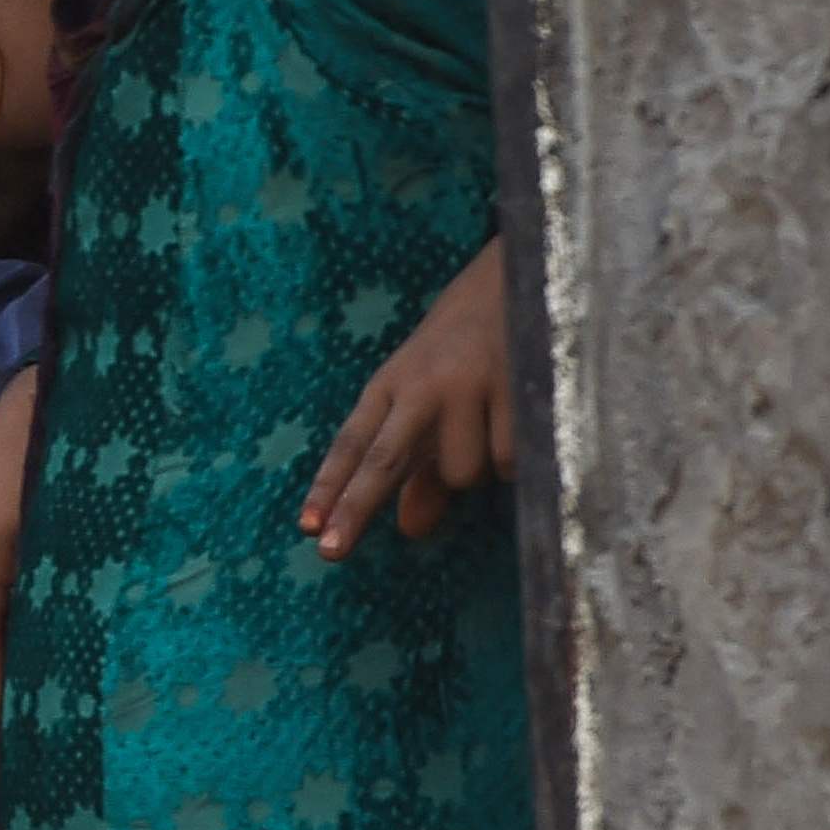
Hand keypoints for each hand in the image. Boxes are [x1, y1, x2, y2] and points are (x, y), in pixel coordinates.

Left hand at [304, 242, 514, 558]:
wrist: (517, 278)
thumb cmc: (464, 350)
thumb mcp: (429, 400)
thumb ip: (418, 467)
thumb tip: (412, 529)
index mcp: (391, 385)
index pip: (352, 443)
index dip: (330, 487)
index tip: (308, 527)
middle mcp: (422, 386)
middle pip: (381, 460)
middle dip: (355, 508)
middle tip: (329, 551)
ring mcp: (468, 386)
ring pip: (461, 473)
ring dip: (476, 471)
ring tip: (492, 426)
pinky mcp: (516, 389)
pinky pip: (509, 460)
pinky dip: (514, 459)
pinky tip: (522, 421)